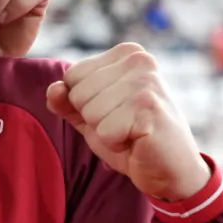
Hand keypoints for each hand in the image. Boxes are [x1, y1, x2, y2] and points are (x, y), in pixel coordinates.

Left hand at [47, 42, 210, 200]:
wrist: (169, 168)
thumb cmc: (130, 137)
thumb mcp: (91, 116)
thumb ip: (67, 101)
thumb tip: (54, 89)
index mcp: (126, 54)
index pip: (72, 76)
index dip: (84, 103)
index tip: (114, 111)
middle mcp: (140, 60)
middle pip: (78, 93)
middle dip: (93, 118)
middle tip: (124, 124)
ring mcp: (147, 82)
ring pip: (89, 112)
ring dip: (105, 131)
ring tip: (131, 131)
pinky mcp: (149, 108)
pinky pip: (104, 131)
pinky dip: (116, 143)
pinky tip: (138, 139)